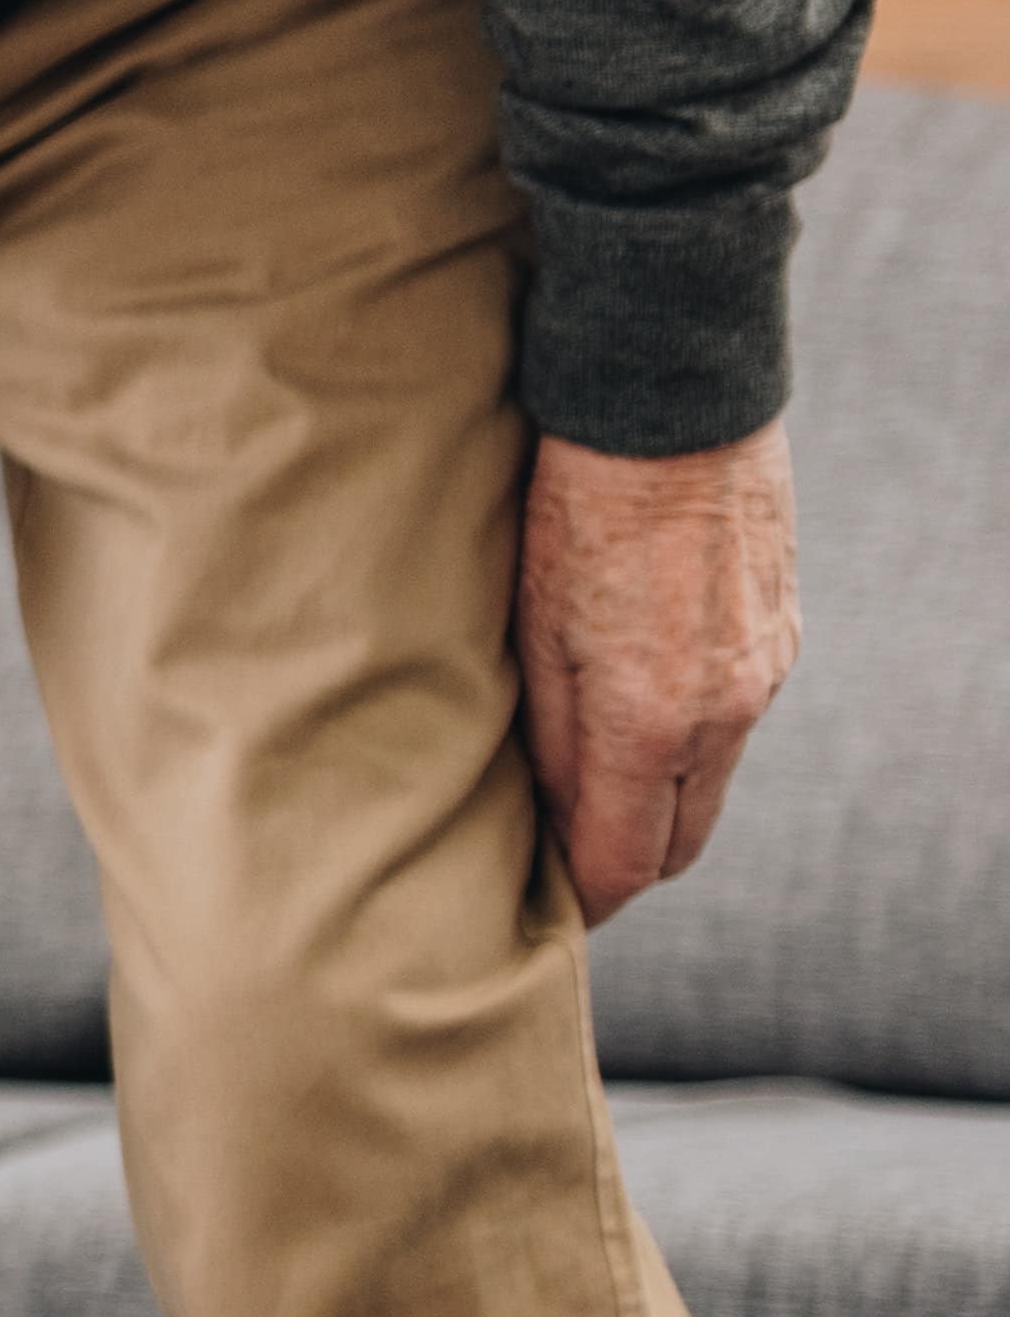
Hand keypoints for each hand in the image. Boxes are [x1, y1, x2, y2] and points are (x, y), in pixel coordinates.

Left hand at [517, 421, 797, 923]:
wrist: (672, 408)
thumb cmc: (574, 513)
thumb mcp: (532, 633)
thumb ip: (552, 739)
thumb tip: (552, 818)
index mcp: (654, 726)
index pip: (626, 862)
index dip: (586, 898)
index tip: (549, 908)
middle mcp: (727, 713)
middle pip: (680, 838)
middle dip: (625, 863)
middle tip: (563, 862)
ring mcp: (767, 672)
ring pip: (709, 778)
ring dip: (657, 797)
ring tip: (589, 787)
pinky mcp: (784, 631)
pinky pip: (735, 717)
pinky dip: (688, 738)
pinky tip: (638, 707)